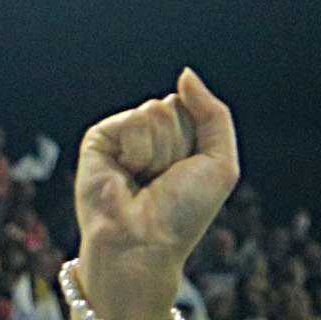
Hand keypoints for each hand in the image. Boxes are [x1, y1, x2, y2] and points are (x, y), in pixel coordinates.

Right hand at [73, 68, 236, 319]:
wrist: (145, 244)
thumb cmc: (181, 216)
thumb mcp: (220, 164)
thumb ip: (214, 114)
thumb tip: (185, 74)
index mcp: (176, 141)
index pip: (192, 108)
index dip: (196, 142)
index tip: (184, 177)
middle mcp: (149, 136)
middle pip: (175, 106)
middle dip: (178, 146)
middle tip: (163, 181)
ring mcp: (123, 136)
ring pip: (156, 111)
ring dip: (160, 152)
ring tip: (145, 180)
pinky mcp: (100, 138)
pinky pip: (134, 121)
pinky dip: (139, 151)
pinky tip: (128, 174)